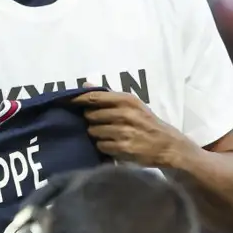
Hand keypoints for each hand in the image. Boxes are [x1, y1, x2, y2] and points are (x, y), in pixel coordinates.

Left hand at [71, 91, 194, 166]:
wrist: (168, 145)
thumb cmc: (146, 122)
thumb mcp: (131, 104)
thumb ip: (108, 95)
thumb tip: (85, 84)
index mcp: (126, 99)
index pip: (94, 97)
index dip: (76, 100)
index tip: (64, 102)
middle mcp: (125, 113)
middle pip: (91, 115)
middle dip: (91, 120)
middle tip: (98, 123)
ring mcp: (124, 131)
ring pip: (94, 131)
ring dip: (97, 134)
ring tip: (108, 135)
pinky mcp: (124, 148)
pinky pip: (101, 146)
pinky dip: (104, 146)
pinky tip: (113, 145)